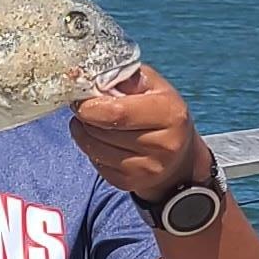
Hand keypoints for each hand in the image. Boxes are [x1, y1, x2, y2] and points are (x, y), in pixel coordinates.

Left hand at [70, 64, 210, 211]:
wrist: (178, 156)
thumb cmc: (160, 111)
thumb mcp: (152, 86)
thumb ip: (123, 77)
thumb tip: (85, 75)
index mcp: (169, 113)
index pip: (118, 112)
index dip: (90, 106)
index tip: (80, 100)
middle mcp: (163, 145)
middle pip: (102, 132)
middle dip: (85, 118)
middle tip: (84, 108)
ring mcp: (147, 168)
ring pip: (95, 149)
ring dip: (84, 133)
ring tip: (91, 123)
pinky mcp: (130, 183)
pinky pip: (97, 164)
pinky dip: (92, 150)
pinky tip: (101, 140)